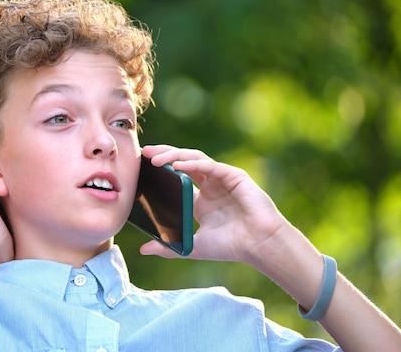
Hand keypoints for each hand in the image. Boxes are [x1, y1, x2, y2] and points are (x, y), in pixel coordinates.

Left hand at [139, 145, 290, 264]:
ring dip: (174, 156)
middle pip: (183, 162)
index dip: (160, 171)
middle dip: (163, 155)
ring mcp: (221, 179)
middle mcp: (209, 186)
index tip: (141, 168)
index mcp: (200, 200)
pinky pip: (210, 165)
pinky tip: (177, 165)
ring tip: (155, 158)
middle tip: (144, 152)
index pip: (176, 178)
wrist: (259, 245)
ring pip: (194, 159)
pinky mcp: (233, 176)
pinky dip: (193, 163)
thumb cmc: (231, 246)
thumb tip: (143, 249)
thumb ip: (168, 246)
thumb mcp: (192, 247)